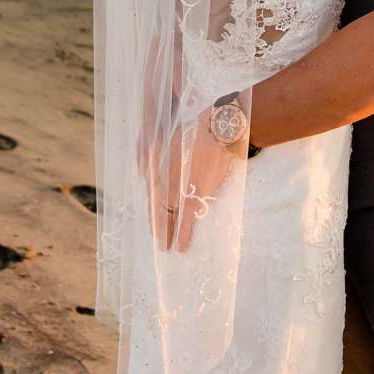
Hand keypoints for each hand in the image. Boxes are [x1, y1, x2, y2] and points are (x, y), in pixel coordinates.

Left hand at [149, 105, 246, 251]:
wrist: (221, 127)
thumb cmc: (200, 131)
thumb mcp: (175, 142)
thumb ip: (166, 161)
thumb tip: (153, 174)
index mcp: (160, 166)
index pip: (154, 195)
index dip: (152, 211)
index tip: (152, 223)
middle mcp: (167, 177)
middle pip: (159, 207)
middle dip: (158, 225)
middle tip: (158, 240)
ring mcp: (182, 185)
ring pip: (170, 214)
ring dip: (167, 231)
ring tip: (165, 245)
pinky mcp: (200, 192)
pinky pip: (188, 217)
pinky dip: (184, 232)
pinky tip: (182, 244)